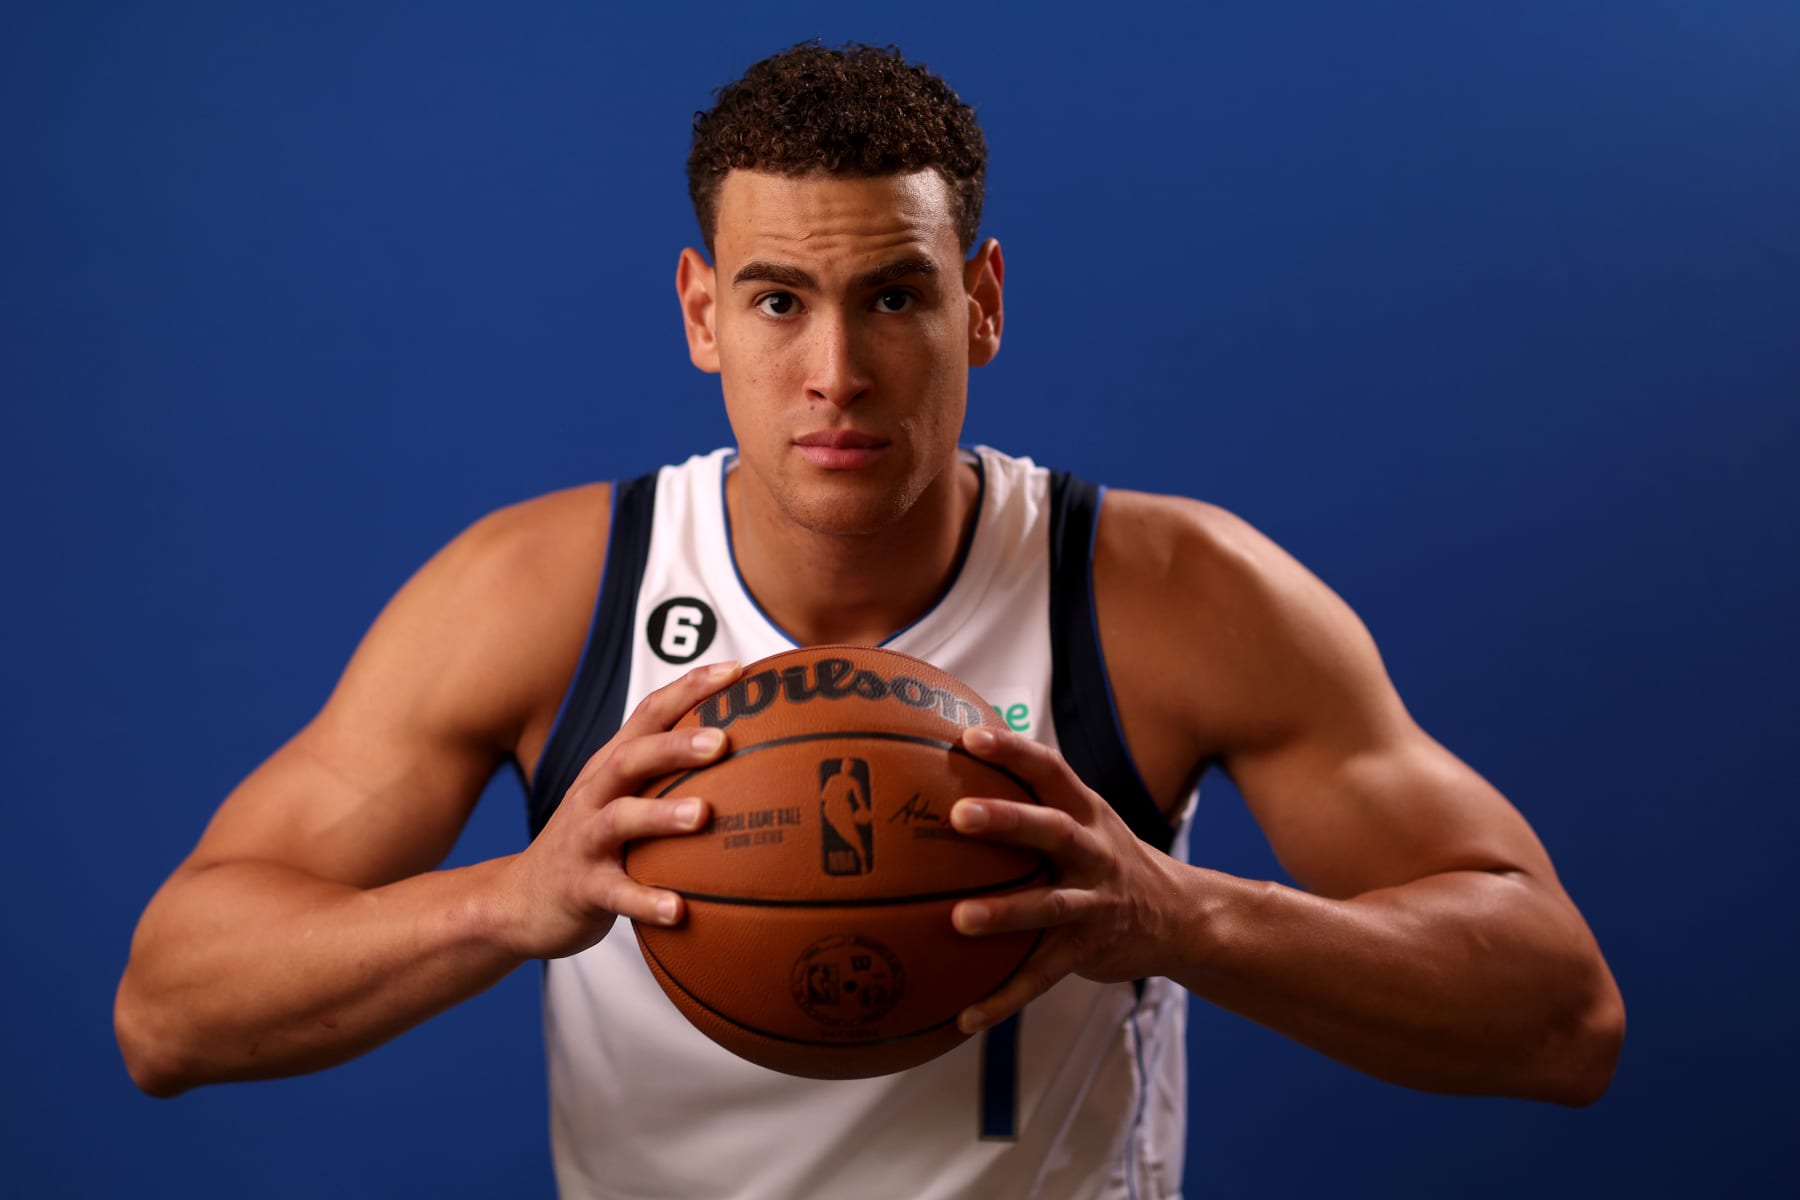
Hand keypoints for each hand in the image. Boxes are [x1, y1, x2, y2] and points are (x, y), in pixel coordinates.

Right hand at [496, 659, 741, 959]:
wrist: (520, 899)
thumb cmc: (594, 845)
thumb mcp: (626, 801)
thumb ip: (672, 779)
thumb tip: (756, 764)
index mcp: (611, 767)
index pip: (649, 714)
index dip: (690, 688)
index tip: (739, 671)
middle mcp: (595, 794)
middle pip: (632, 757)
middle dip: (676, 745)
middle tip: (723, 740)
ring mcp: (584, 840)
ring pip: (620, 819)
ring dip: (661, 815)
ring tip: (703, 814)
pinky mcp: (580, 887)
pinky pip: (615, 893)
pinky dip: (645, 900)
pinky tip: (680, 910)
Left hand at [949, 726, 1183, 1032]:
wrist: (1179, 916)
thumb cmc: (1105, 857)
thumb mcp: (1085, 818)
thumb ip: (1034, 796)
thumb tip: (956, 761)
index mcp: (1085, 812)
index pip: (1050, 770)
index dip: (1013, 751)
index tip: (970, 737)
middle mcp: (1092, 852)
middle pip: (1052, 831)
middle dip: (1008, 820)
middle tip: (958, 815)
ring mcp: (1094, 902)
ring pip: (1049, 906)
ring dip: (1005, 913)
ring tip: (959, 919)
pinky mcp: (1089, 950)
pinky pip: (1042, 976)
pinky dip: (1004, 998)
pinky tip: (964, 1016)